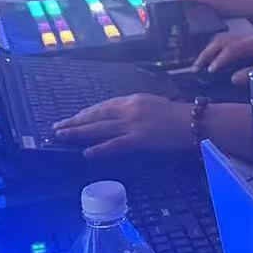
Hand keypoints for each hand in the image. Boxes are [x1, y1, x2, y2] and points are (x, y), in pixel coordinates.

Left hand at [51, 94, 191, 157]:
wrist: (196, 122)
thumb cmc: (180, 116)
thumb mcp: (155, 105)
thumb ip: (137, 110)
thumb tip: (122, 119)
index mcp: (134, 100)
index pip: (104, 106)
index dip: (86, 113)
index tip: (73, 118)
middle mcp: (130, 109)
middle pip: (96, 115)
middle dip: (75, 121)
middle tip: (57, 127)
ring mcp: (133, 124)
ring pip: (99, 128)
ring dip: (78, 132)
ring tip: (61, 136)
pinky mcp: (139, 139)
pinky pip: (115, 145)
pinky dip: (99, 149)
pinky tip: (85, 153)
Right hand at [195, 31, 252, 84]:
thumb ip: (250, 74)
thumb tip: (233, 79)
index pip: (230, 49)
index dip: (219, 60)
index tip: (210, 71)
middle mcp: (247, 38)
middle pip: (221, 41)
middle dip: (207, 54)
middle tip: (197, 67)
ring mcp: (246, 38)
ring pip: (222, 40)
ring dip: (209, 51)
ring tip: (199, 64)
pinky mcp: (246, 42)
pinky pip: (226, 43)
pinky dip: (215, 50)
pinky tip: (210, 60)